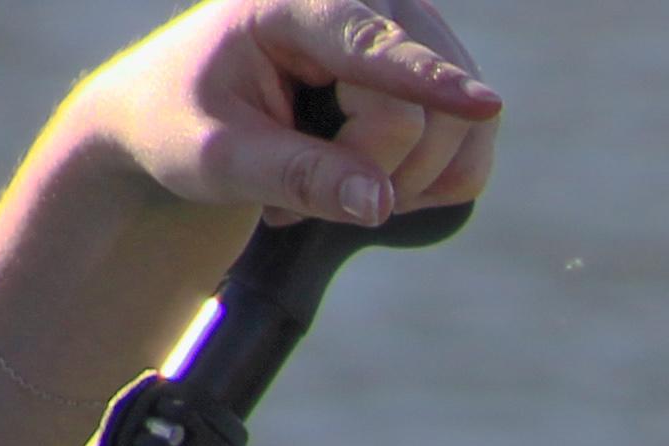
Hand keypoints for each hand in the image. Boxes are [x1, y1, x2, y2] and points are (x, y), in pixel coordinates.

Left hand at [56, 0, 500, 232]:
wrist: (188, 118)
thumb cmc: (185, 124)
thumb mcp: (216, 156)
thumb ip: (294, 175)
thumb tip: (378, 203)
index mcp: (291, 3)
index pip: (371, 48)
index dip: (428, 80)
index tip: (484, 105)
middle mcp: (365, 4)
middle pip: (419, 106)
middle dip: (376, 171)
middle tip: (292, 200)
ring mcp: (410, 38)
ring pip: (459, 133)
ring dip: (402, 185)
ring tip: (327, 188)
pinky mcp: (436, 79)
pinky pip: (469, 155)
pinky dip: (428, 188)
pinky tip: (368, 182)